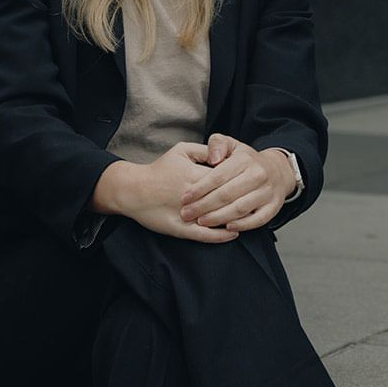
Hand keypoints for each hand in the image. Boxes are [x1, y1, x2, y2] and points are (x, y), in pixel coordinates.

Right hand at [118, 142, 241, 241]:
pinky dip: (221, 236)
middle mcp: (195, 197)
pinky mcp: (181, 230)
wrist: (133, 190)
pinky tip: (234, 234)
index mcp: (196, 176)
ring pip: (218, 220)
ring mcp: (188, 215)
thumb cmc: (158, 170)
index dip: (239, 181)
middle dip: (242, 200)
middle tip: (254, 199)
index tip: (250, 181)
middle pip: (226, 200)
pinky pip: (206, 236)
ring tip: (248, 218)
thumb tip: (223, 154)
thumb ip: (204, 150)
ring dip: (234, 220)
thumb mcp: (180, 150)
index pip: (227, 179)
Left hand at [178, 134, 291, 232]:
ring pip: (240, 208)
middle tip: (187, 213)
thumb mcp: (232, 145)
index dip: (199, 188)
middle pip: (227, 195)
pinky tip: (226, 227)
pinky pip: (257, 220)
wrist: (278, 171)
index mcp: (245, 160)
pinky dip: (242, 225)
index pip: (218, 176)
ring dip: (218, 217)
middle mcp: (258, 175)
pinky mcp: (273, 207)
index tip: (184, 198)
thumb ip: (217, 143)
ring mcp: (267, 192)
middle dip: (203, 206)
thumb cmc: (247, 160)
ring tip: (201, 221)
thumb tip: (212, 158)